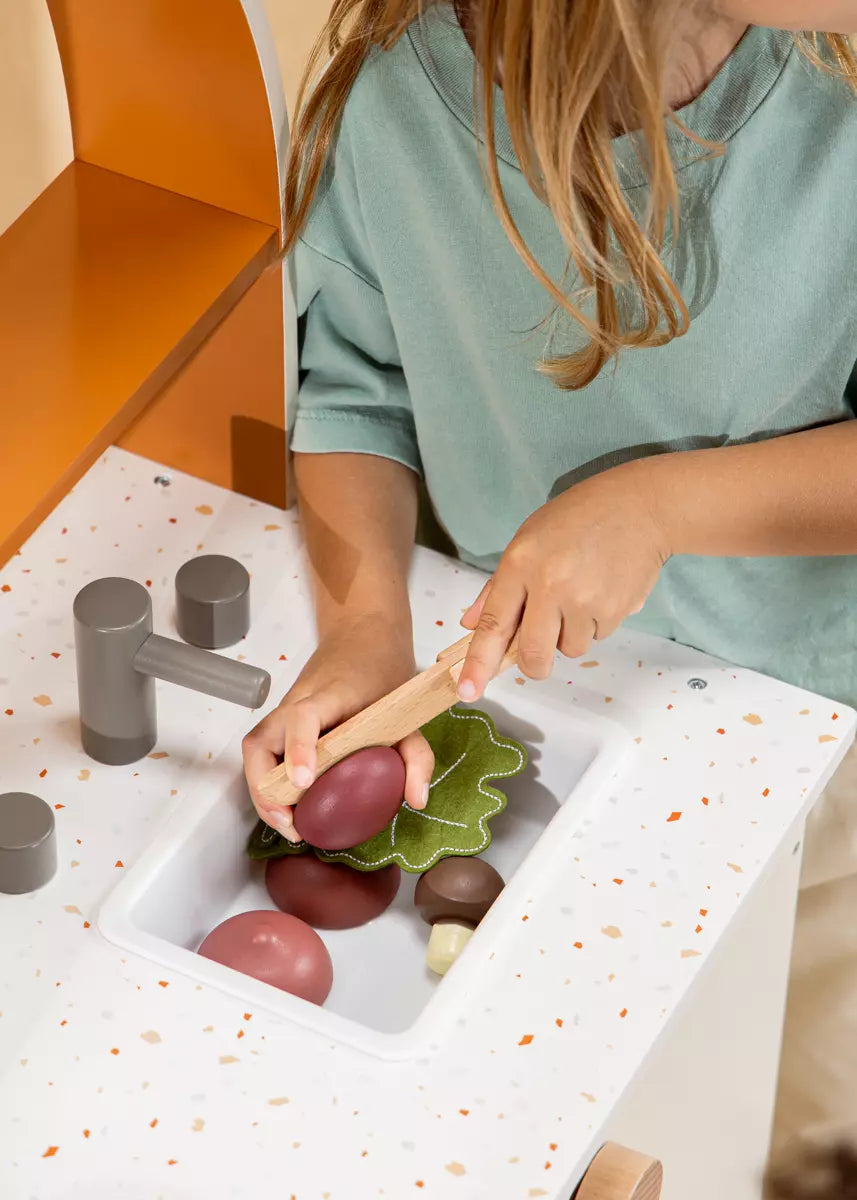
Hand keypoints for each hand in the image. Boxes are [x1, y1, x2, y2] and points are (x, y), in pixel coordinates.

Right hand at [243, 614, 433, 840]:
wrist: (361, 636)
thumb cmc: (380, 672)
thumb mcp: (406, 712)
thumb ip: (415, 755)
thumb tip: (416, 799)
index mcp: (329, 694)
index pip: (303, 716)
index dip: (299, 748)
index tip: (305, 781)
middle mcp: (296, 702)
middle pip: (261, 741)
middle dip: (265, 786)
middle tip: (290, 821)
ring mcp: (283, 712)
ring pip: (255, 751)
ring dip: (262, 790)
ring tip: (288, 823)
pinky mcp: (280, 723)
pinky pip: (263, 754)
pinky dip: (267, 782)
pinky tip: (288, 808)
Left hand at [457, 462, 670, 699]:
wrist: (641, 506)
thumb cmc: (579, 518)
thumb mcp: (528, 538)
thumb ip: (498, 586)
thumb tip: (472, 624)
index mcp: (521, 563)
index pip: (493, 624)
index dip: (479, 662)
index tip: (469, 690)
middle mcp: (550, 585)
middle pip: (533, 655)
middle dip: (533, 663)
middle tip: (539, 650)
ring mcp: (585, 600)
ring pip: (569, 649)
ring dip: (570, 635)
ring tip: (580, 595)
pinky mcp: (615, 610)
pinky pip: (596, 637)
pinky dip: (595, 624)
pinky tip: (602, 590)